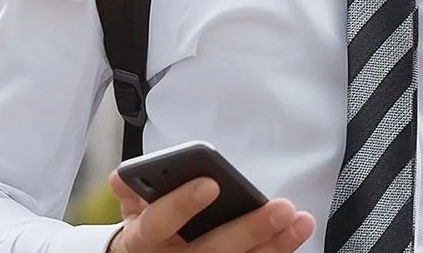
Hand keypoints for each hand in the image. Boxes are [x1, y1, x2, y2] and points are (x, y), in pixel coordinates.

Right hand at [107, 169, 315, 251]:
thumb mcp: (133, 206)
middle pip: (211, 251)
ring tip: (300, 221)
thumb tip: (121, 176)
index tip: (210, 183)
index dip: (181, 205)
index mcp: (142, 240)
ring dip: (274, 246)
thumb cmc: (147, 225)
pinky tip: (293, 238)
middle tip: (281, 208)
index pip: (157, 223)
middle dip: (249, 230)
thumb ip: (134, 189)